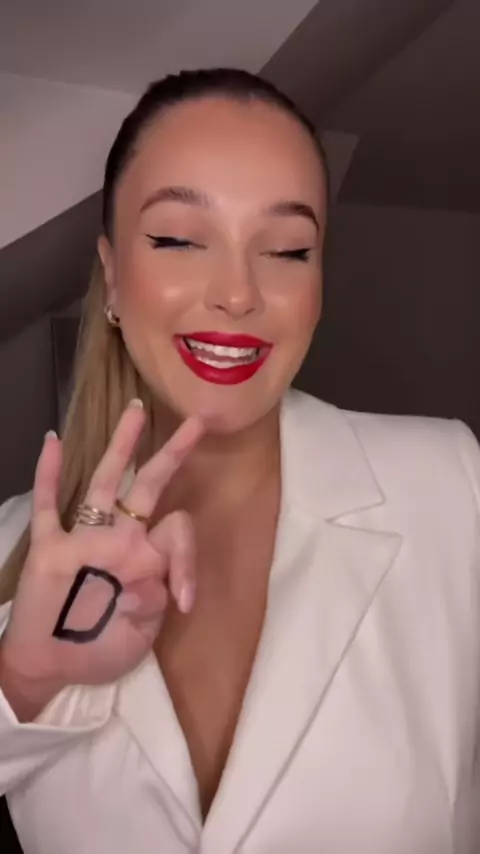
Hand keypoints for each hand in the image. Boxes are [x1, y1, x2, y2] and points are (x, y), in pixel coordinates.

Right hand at [0, 400, 203, 708]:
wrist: (50, 667)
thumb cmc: (100, 652)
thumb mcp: (139, 639)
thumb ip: (149, 608)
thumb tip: (142, 586)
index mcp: (148, 559)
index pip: (177, 534)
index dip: (187, 562)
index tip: (183, 602)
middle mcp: (120, 539)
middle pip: (151, 485)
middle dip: (174, 453)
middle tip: (198, 422)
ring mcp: (84, 538)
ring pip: (105, 482)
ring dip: (120, 447)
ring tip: (135, 411)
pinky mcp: (50, 546)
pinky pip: (48, 504)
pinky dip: (47, 474)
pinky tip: (53, 440)